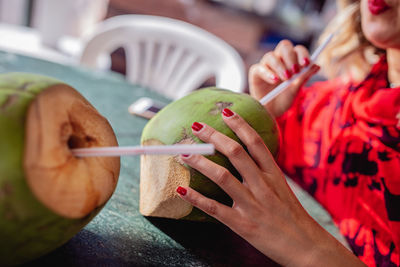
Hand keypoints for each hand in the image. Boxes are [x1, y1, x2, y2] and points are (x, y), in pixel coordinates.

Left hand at [176, 109, 364, 266]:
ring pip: (222, 176)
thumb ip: (265, 173)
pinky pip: (215, 208)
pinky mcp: (242, 224)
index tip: (226, 112)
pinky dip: (196, 199)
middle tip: (197, 126)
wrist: (307, 247)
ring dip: (201, 162)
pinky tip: (181, 190)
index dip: (240, 125)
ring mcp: (252, 204)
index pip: (256, 142)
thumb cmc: (293, 217)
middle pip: (236, 153)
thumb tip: (247, 158)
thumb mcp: (283, 189)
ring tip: (184, 153)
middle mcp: (262, 185)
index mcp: (274, 175)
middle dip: (214, 136)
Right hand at [249, 40, 319, 116]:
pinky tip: (274, 80)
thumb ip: (303, 78)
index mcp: (291, 61)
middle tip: (295, 71)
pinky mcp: (255, 72)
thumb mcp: (295, 90)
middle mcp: (278, 60)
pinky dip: (268, 73)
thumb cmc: (283, 100)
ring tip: (285, 78)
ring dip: (280, 66)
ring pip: (271, 56)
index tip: (306, 63)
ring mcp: (266, 65)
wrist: (270, 112)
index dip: (302, 54)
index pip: (297, 50)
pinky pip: (260, 68)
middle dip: (291, 57)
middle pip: (284, 46)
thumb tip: (316, 66)